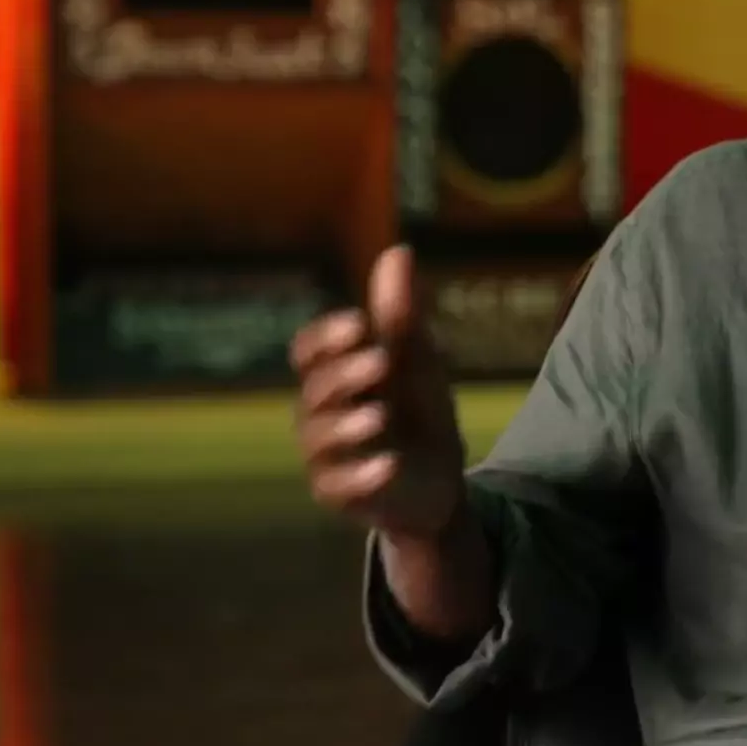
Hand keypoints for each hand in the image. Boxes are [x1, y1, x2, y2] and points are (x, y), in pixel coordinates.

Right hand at [289, 245, 466, 539]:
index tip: (361, 324)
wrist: (438, 481)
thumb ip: (402, 315)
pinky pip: (340, 486)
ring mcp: (325, 457)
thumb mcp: (418, 362)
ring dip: (348, 423)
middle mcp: (318, 414)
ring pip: (319, 437)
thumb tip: (399, 251)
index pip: (308, 351)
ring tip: (380, 414)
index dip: (328, 337)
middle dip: (346, 374)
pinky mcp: (339, 494)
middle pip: (315, 390)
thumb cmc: (418, 413)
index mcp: (333, 377)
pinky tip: (390, 464)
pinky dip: (364, 474)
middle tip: (382, 361)